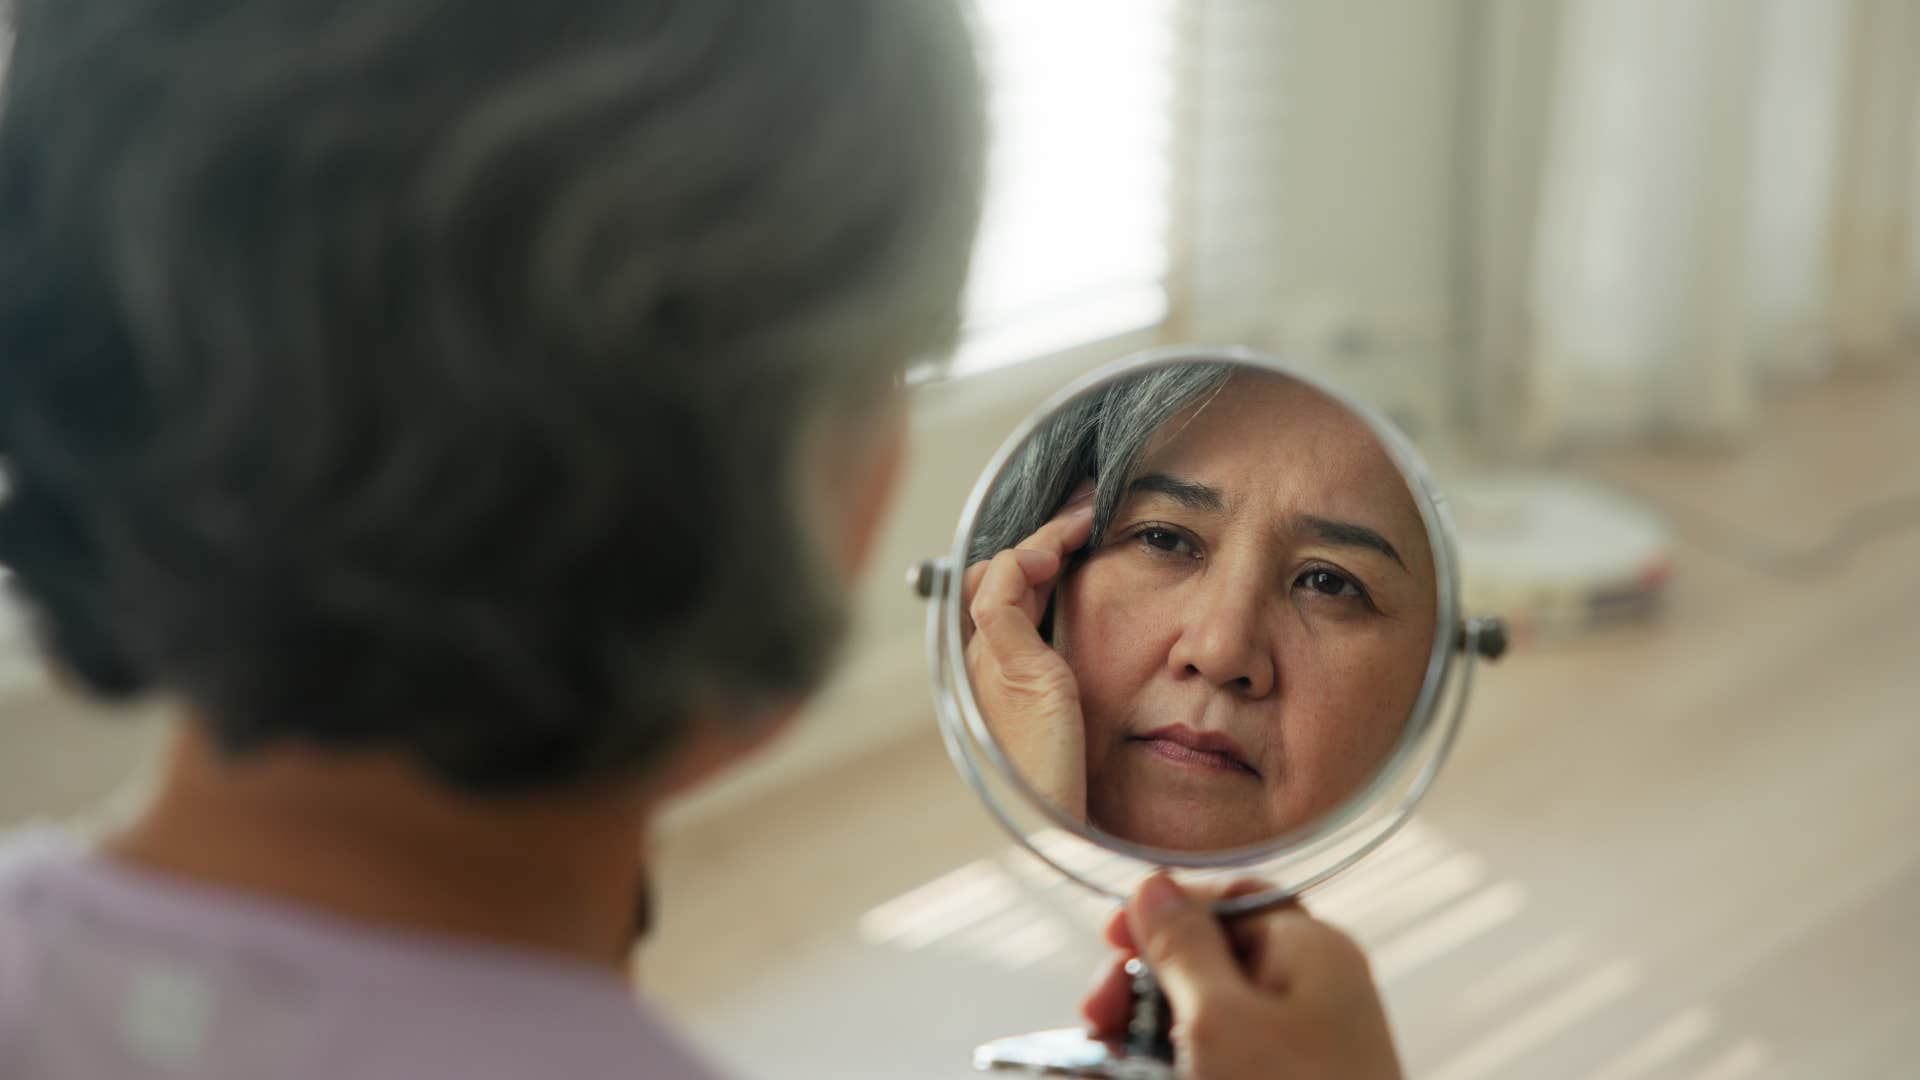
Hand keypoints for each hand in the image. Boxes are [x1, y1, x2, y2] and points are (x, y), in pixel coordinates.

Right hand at [963, 495, 1094, 818]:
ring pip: (998, 574)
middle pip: (998, 576)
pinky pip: (1000, 592)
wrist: (1060, 826)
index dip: (1042, 556)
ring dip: (1040, 538)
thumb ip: (1090, 680)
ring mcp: (990, 664)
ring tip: (1082, 519)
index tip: (1085, 529)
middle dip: (1043, 537)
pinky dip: (1023, 561)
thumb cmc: (1077, 783)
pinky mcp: (1007, 666)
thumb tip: (1135, 649)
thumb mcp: (1088, 718)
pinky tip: (1057, 553)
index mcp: (1003, 676)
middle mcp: (986, 665)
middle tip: (1088, 510)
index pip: (1008, 593)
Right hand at [1081, 874, 1402, 1079]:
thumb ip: (1182, 947)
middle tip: (1099, 1016)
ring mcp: (1304, 1044)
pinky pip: (1222, 1056)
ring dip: (1151, 1028)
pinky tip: (1142, 1072)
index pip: (1232, 897)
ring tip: (1110, 1055)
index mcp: (1312, 950)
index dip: (1167, 910)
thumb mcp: (1219, 1019)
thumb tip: (1155, 886)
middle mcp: (1314, 990)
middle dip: (1147, 980)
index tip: (1111, 940)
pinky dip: (1178, 1061)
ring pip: (1209, 1013)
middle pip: (1212, 956)